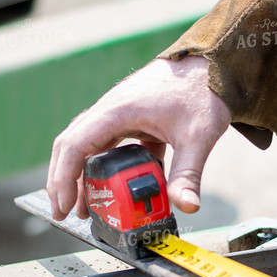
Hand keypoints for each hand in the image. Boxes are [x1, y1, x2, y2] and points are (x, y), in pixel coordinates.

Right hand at [46, 56, 231, 220]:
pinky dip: (107, 167)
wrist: (215, 64)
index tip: (62, 206)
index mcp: (117, 111)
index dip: (63, 178)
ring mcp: (118, 114)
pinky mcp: (131, 119)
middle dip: (64, 181)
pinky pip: (108, 144)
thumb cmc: (202, 91)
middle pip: (72, 146)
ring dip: (84, 175)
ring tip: (86, 206)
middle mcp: (110, 110)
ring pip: (88, 146)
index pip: (74, 145)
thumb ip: (188, 173)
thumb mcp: (197, 136)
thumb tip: (186, 207)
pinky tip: (119, 188)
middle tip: (64, 212)